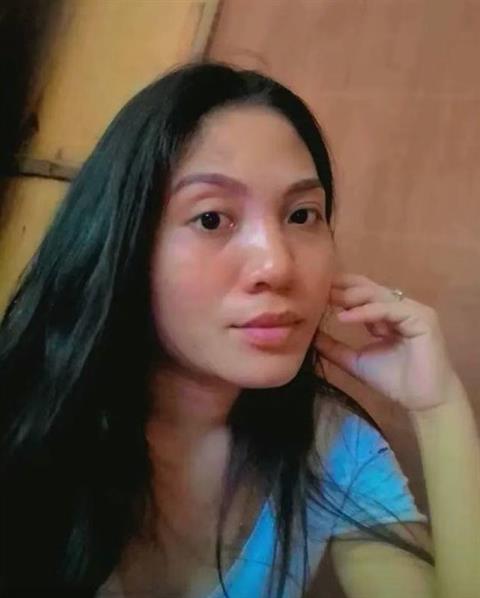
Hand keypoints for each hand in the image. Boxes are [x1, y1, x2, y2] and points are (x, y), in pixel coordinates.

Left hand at [314, 273, 460, 411]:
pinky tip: (344, 317)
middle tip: (319, 288)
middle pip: (369, 289)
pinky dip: (366, 312)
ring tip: (328, 299)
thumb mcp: (355, 361)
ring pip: (378, 295)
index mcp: (387, 315)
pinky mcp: (422, 318)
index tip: (315, 291)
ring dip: (352, 297)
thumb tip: (309, 335)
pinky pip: (389, 309)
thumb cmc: (394, 382)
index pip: (362, 294)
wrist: (422, 402)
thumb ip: (334, 347)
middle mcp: (400, 308)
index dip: (340, 290)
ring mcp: (413, 311)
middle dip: (343, 288)